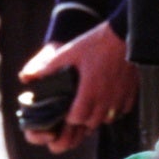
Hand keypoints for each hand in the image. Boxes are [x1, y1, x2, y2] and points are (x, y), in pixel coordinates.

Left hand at [19, 26, 135, 153]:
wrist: (125, 35)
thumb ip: (49, 67)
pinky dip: (114, 109)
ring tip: (92, 105)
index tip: (67, 111)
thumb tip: (26, 77)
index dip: (70, 118)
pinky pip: (122, 111)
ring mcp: (120, 98)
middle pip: (91, 123)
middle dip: (82, 119)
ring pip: (107, 119)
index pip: (77, 119)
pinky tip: (108, 98)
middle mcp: (106, 100)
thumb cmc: (96, 43)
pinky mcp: (131, 94)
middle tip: (77, 109)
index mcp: (89, 92)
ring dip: (98, 116)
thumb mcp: (69, 52)